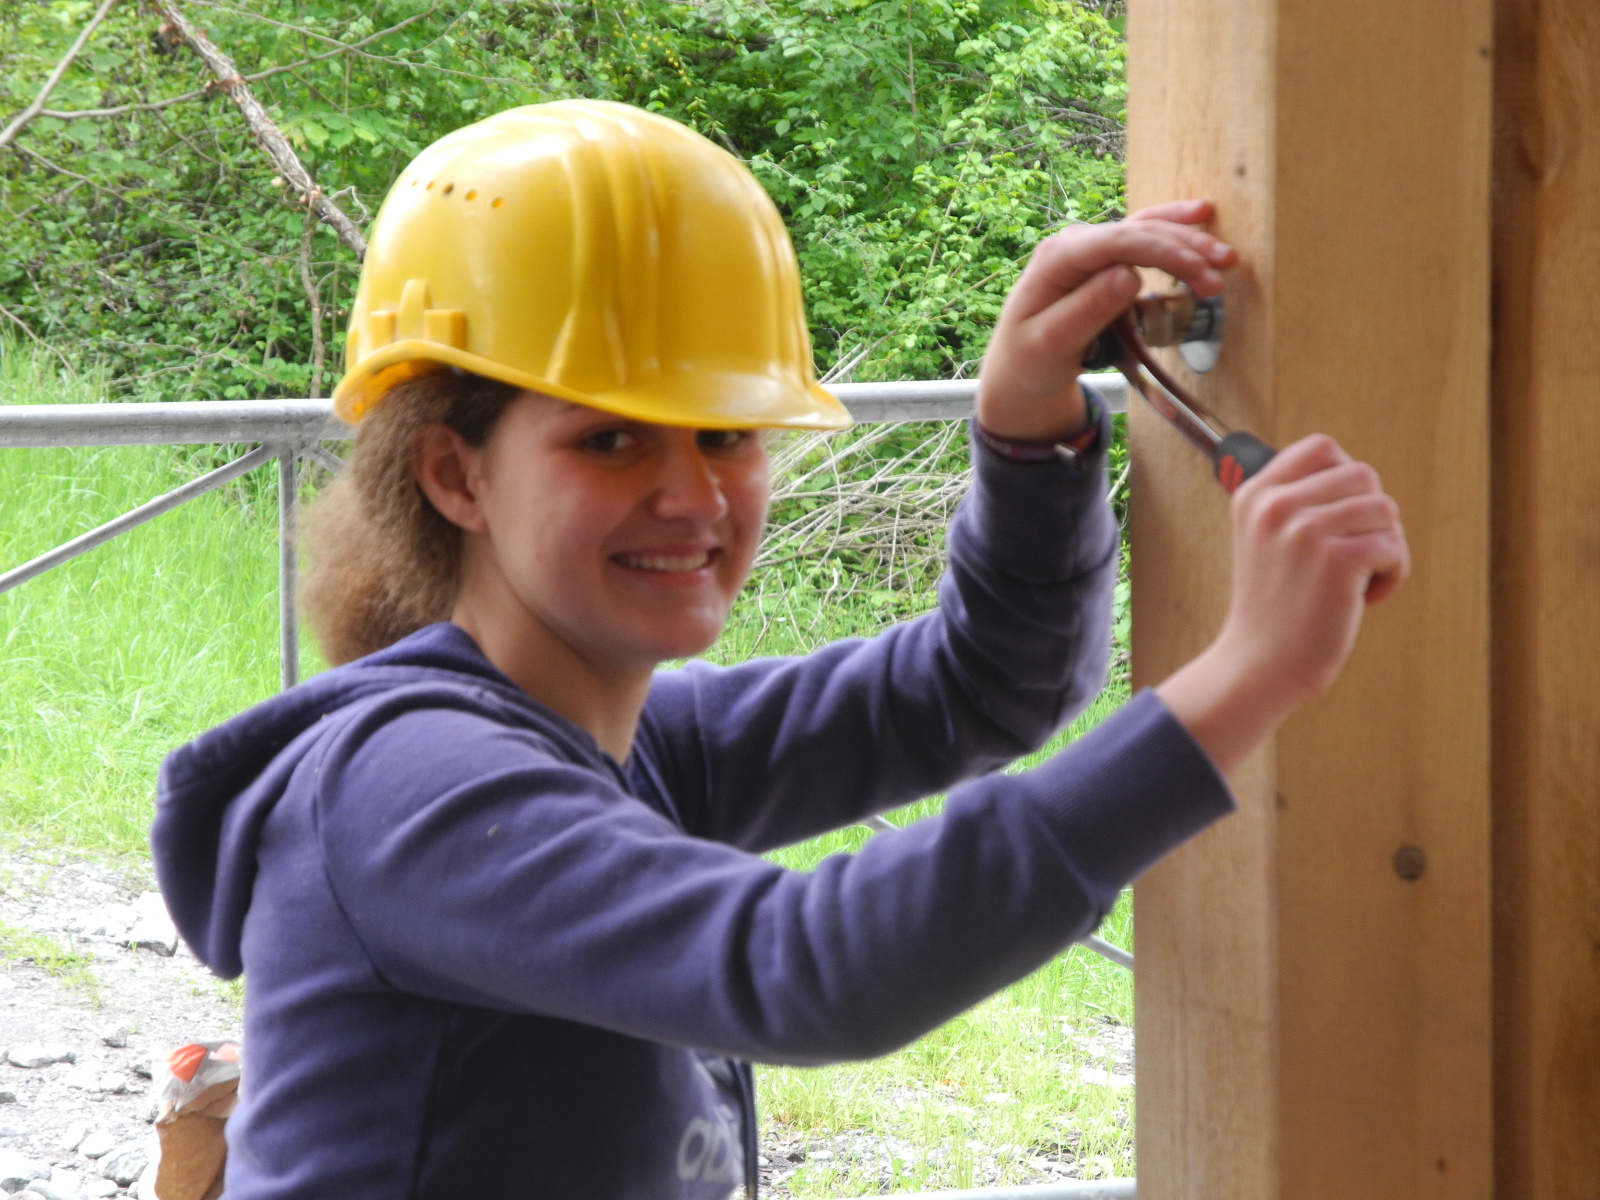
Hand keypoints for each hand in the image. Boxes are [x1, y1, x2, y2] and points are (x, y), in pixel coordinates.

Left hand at [977, 199, 1237, 441]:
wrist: (1019, 371)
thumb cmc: (1029, 362)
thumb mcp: (1051, 344)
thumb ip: (1087, 310)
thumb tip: (1130, 276)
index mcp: (1056, 259)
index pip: (1117, 243)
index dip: (1163, 252)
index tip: (1199, 272)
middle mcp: (1073, 245)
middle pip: (1137, 233)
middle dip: (1184, 248)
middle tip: (1221, 273)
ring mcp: (1089, 250)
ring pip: (1145, 231)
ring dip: (1187, 240)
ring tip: (1226, 257)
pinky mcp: (1103, 262)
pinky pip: (1142, 238)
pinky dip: (1172, 230)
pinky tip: (1200, 216)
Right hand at [1156, 435, 1410, 775]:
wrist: (1260, 663)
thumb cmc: (1274, 606)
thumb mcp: (1264, 537)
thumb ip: (1297, 500)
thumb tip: (1355, 476)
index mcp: (1256, 494)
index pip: (1321, 448)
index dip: (1346, 478)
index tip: (1342, 516)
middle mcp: (1276, 505)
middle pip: (1363, 476)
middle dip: (1372, 517)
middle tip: (1355, 555)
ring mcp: (1305, 529)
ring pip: (1385, 510)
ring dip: (1386, 546)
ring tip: (1359, 578)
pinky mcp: (1336, 559)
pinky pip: (1394, 547)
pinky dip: (1393, 575)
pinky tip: (1365, 598)